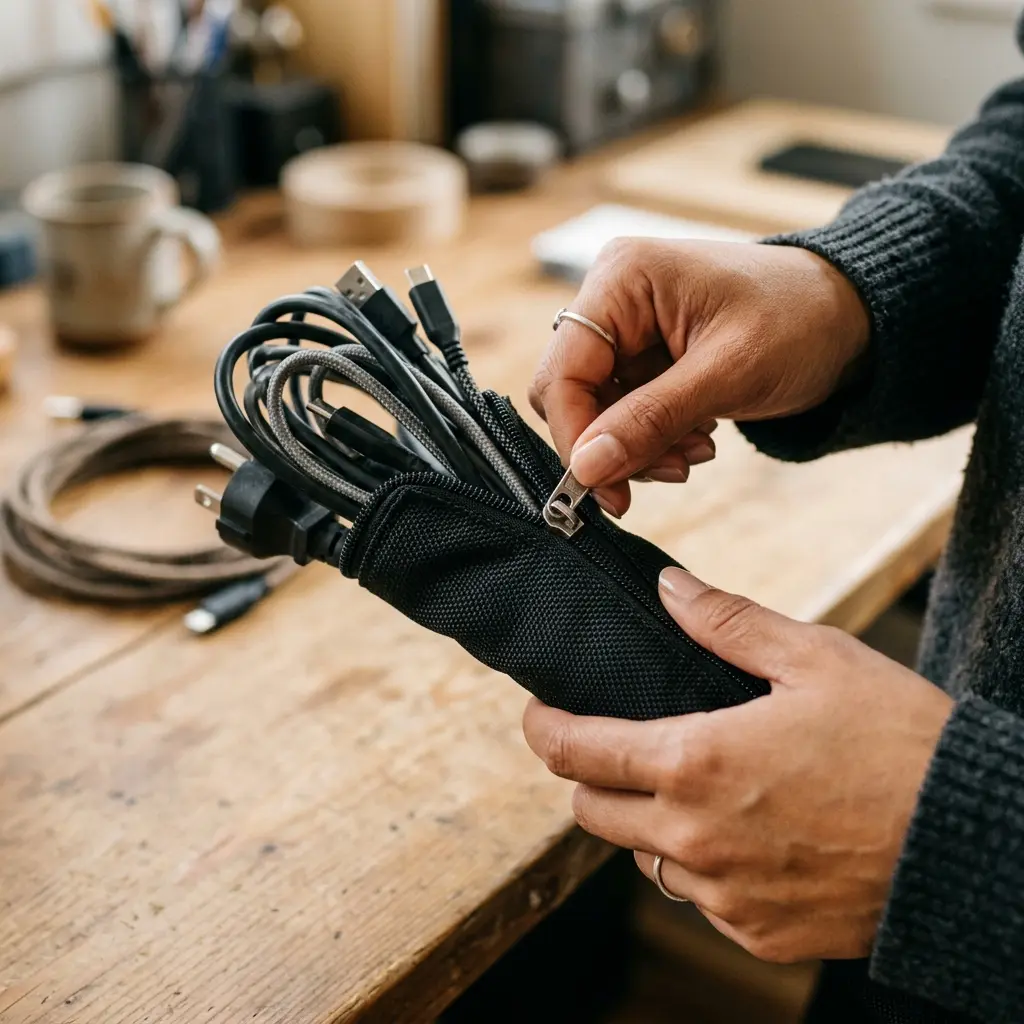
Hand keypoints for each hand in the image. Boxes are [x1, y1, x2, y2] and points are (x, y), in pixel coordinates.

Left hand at [522, 568, 952, 963]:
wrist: (974, 840)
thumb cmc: (898, 740)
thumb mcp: (814, 658)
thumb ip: (726, 623)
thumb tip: (668, 589)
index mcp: (695, 762)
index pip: (577, 752)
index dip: (544, 729)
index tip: (537, 716)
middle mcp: (694, 839)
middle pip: (591, 812)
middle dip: (590, 777)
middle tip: (618, 747)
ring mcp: (724, 895)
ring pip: (643, 858)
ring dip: (649, 824)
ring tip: (694, 789)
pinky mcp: (758, 934)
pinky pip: (698, 900)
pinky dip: (702, 868)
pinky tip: (745, 836)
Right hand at [530, 239, 869, 515]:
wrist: (846, 315)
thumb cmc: (800, 321)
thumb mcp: (727, 374)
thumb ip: (650, 420)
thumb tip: (587, 468)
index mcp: (623, 278)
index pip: (563, 371)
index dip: (577, 435)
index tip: (603, 489)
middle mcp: (612, 297)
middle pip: (572, 393)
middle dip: (614, 443)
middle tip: (671, 469)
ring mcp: (626, 327)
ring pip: (596, 411)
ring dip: (640, 446)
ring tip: (696, 451)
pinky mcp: (642, 355)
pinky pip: (623, 412)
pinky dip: (653, 438)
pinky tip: (696, 437)